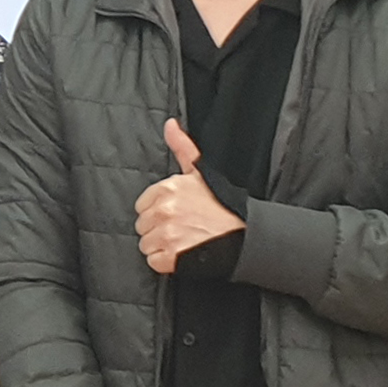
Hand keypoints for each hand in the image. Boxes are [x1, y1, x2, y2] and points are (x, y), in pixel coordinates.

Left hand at [137, 120, 245, 275]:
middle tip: (182, 227)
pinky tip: (184, 253)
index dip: (157, 210)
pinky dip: (167, 261)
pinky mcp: (172, 257)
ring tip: (184, 239)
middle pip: (142, 225)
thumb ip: (182, 148)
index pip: (142, 205)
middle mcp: (165, 210)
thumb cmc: (222, 204)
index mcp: (168, 188)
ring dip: (162, 245)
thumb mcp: (201, 172)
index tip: (175, 213)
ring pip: (146, 244)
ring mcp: (167, 234)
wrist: (244, 235)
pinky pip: (154, 261)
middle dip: (158, 228)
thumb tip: (170, 125)